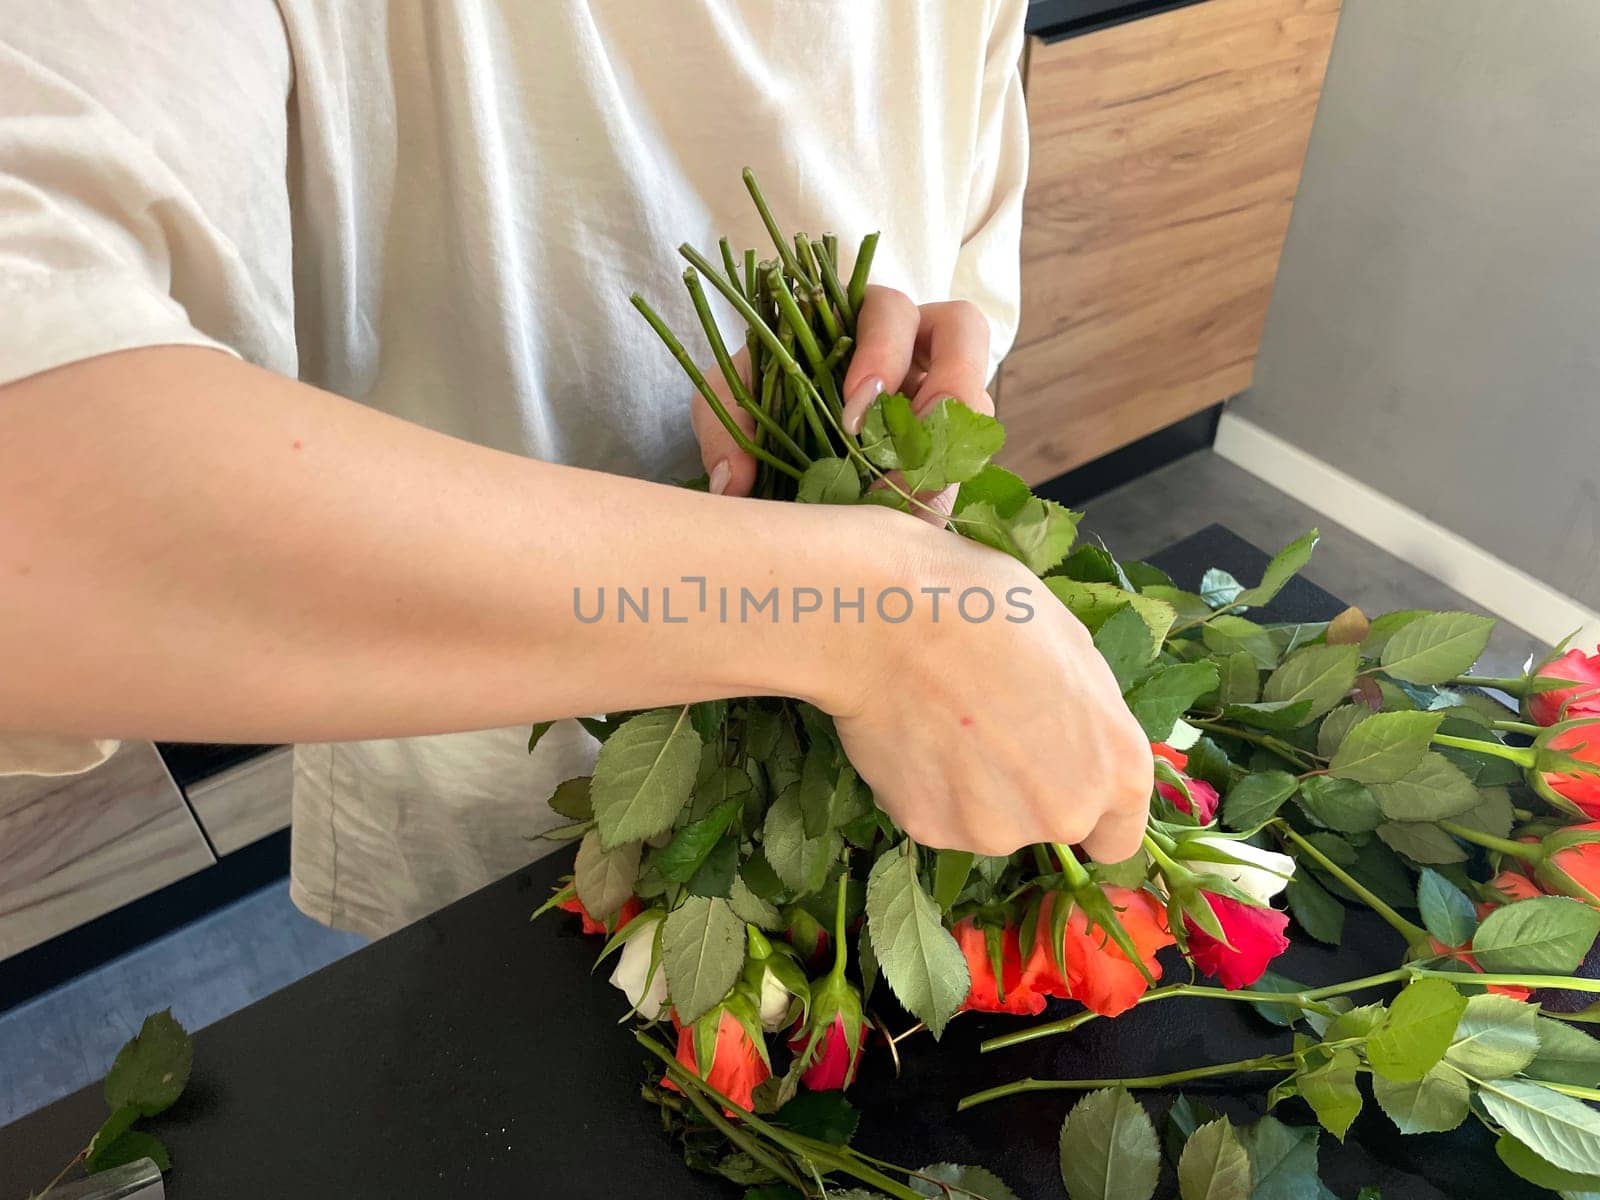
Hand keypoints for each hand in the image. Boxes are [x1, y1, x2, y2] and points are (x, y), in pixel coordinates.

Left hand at [690, 287, 992, 519]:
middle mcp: (917, 348)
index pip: (893, 310)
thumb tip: (733, 482)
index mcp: (864, 318)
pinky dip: (940, 496)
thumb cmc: (762, 400)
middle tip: (912, 445)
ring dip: (949, 453)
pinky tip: (910, 526)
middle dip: (949, 385)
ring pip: (977, 409)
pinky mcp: (955, 452)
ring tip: (910, 502)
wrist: (779, 453)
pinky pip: (967, 468)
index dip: (883, 352)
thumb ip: (726, 425)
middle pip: (965, 335)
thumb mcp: (733, 402)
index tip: (852, 413)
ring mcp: (946, 399)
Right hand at [810, 518, 1153, 861]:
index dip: (1092, 811)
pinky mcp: (930, 830)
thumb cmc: (989, 610)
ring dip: (974, 789)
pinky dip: (926, 787)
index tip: (1062, 782)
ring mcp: (995, 830)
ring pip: (990, 823)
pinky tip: (913, 735)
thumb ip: (1087, 716)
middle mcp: (1066, 813)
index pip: (1119, 838)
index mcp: (1118, 767)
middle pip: (1052, 826)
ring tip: (943, 722)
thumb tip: (1072, 736)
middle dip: (1029, 791)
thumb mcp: (1071, 646)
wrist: (886, 619)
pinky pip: (935, 815)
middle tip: (991, 727)